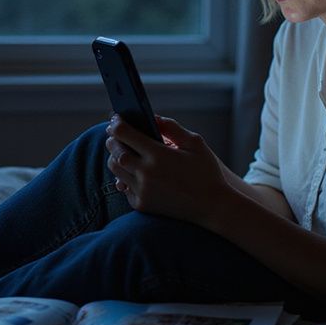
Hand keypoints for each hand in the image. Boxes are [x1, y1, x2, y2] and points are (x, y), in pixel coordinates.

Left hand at [104, 114, 234, 225]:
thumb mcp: (195, 143)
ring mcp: (142, 191)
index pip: (124, 134)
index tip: (115, 120)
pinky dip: (124, 177)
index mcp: (158, 154)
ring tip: (122, 151)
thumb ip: (172, 127)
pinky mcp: (142, 205)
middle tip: (114, 134)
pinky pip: (124, 187)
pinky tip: (131, 170)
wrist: (213, 206)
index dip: (116, 124)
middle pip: (115, 152)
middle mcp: (146, 173)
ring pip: (116, 170)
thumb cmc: (206, 171)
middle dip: (112, 140)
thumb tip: (152, 118)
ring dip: (115, 157)